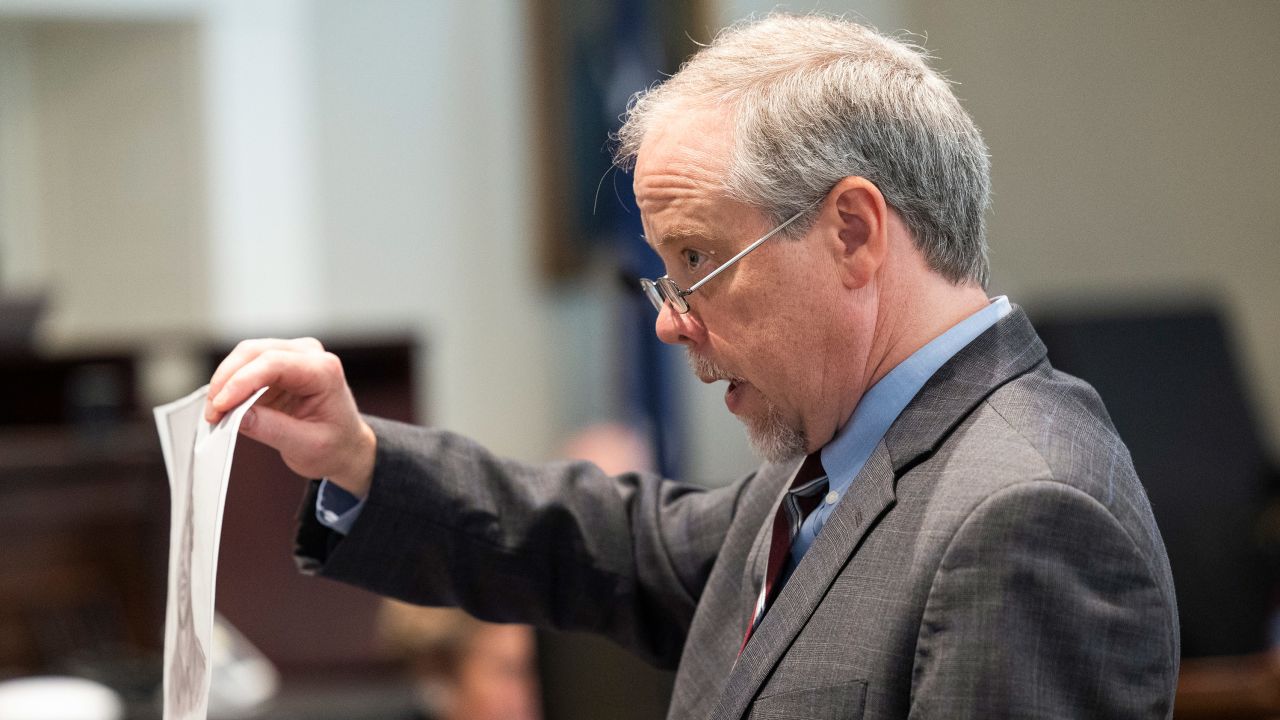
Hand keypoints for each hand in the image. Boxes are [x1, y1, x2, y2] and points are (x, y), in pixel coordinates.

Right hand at [204, 337, 376, 497]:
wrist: (345, 445)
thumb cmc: (334, 445)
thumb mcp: (307, 446)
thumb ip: (272, 429)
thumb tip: (235, 415)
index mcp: (324, 370)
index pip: (274, 364)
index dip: (241, 382)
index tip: (220, 406)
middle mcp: (308, 354)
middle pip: (254, 352)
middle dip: (226, 381)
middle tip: (211, 414)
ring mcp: (291, 355)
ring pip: (244, 355)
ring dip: (223, 382)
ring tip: (214, 414)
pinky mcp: (276, 365)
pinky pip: (244, 367)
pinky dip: (229, 385)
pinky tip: (221, 407)